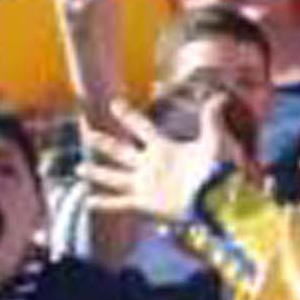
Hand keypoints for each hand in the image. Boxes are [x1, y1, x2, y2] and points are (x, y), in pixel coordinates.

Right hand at [82, 100, 229, 225]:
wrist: (217, 198)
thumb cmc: (217, 170)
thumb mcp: (215, 139)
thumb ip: (211, 118)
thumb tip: (220, 95)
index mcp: (164, 148)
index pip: (141, 127)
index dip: (128, 116)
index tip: (114, 103)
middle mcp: (151, 166)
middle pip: (120, 150)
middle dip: (103, 142)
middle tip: (87, 133)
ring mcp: (146, 185)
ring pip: (114, 177)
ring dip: (97, 173)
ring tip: (79, 169)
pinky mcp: (145, 204)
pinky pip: (119, 203)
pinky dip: (103, 203)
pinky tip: (87, 202)